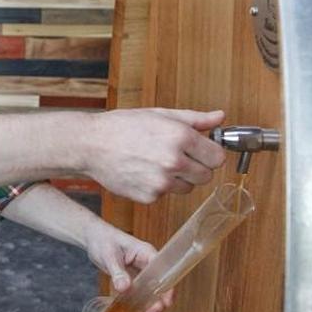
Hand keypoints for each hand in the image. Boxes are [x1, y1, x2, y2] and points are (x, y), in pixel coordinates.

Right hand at [82, 108, 225, 202]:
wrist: (91, 145)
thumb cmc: (123, 126)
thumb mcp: (159, 114)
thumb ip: (194, 119)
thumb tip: (220, 118)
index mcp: (181, 137)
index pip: (218, 157)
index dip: (210, 153)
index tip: (201, 151)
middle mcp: (174, 161)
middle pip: (206, 176)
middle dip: (196, 167)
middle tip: (177, 157)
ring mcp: (161, 182)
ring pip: (188, 187)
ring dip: (179, 179)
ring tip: (156, 163)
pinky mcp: (149, 197)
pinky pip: (166, 195)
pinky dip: (158, 187)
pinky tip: (143, 172)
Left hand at [83, 220, 172, 311]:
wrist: (93, 238)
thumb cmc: (103, 240)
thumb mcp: (109, 255)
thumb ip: (117, 271)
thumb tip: (124, 287)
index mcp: (147, 254)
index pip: (164, 273)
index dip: (167, 289)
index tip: (164, 303)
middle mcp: (148, 266)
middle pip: (160, 288)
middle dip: (157, 306)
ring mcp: (142, 275)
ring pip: (151, 296)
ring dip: (148, 310)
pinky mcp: (133, 282)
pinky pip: (140, 297)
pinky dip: (138, 308)